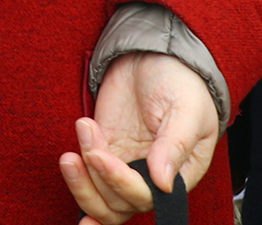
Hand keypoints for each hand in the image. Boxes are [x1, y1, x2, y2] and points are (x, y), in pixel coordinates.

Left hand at [59, 52, 218, 224]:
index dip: (121, 183)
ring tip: (74, 146)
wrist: (155, 56)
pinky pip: (88, 176)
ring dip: (81, 182)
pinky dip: (77, 172)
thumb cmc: (181, 83)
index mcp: (179, 174)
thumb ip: (175, 145)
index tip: (100, 155)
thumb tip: (163, 183)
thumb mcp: (187, 110)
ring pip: (100, 200)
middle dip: (97, 182)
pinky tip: (75, 143)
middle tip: (88, 150)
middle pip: (119, 205)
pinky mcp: (104, 153)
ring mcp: (125, 167)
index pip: (147, 196)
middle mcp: (151, 179)